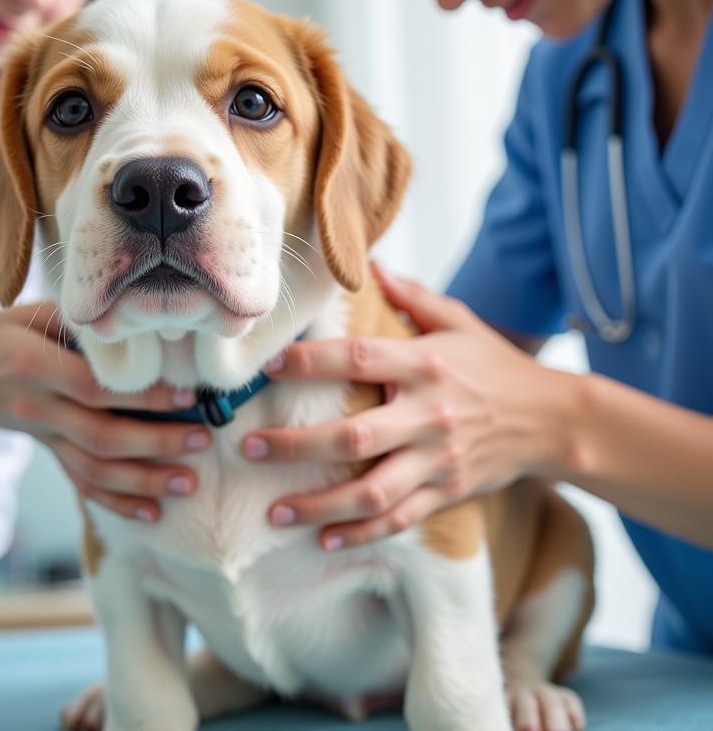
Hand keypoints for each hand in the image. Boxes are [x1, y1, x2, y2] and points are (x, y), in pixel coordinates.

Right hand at [0, 302, 210, 522]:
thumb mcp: (29, 312)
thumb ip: (78, 321)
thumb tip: (139, 323)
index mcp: (32, 363)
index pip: (94, 388)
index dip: (141, 396)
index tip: (187, 396)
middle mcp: (36, 405)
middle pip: (101, 436)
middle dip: (156, 443)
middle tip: (203, 439)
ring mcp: (40, 434)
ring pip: (94, 469)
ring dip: (144, 481)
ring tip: (188, 483)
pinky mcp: (44, 450)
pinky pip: (80, 483)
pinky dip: (116, 501)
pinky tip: (150, 513)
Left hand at [241, 265, 572, 549]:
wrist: (555, 421)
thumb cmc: (495, 365)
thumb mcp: (459, 321)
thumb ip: (412, 295)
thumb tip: (370, 263)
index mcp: (426, 365)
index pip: (360, 359)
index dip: (312, 361)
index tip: (268, 366)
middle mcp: (429, 414)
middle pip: (355, 436)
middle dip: (296, 446)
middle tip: (248, 448)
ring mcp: (439, 460)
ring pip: (372, 492)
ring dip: (319, 505)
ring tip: (274, 511)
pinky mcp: (448, 493)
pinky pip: (399, 520)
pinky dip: (361, 534)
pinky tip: (323, 541)